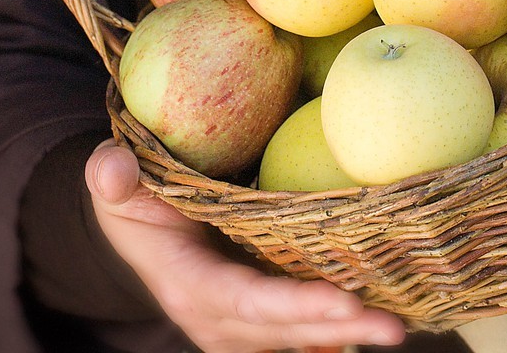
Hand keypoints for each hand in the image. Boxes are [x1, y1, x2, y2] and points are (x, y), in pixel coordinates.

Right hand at [85, 142, 405, 352]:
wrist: (133, 222)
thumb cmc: (130, 194)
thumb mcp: (113, 181)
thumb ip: (111, 173)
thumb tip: (112, 171)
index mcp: (187, 284)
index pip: (243, 301)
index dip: (292, 306)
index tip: (341, 301)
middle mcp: (214, 317)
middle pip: (281, 330)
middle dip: (336, 328)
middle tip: (393, 325)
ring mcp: (236, 325)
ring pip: (294, 338)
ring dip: (344, 334)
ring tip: (395, 326)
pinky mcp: (255, 319)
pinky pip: (297, 332)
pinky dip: (333, 330)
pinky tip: (375, 322)